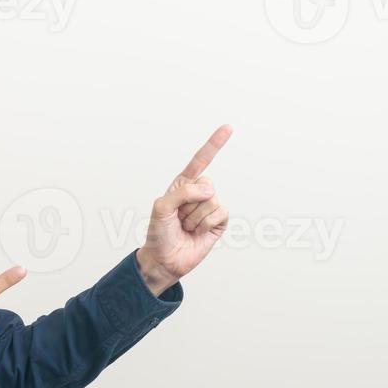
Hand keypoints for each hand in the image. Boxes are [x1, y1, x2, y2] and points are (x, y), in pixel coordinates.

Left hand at [136, 124, 233, 294]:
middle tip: (179, 218)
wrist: (165, 259)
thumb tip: (209, 190)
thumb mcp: (161, 207)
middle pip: (206, 184)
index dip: (214, 144)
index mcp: (183, 185)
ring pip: (211, 201)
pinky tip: (197, 232)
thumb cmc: (159, 232)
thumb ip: (182, 192)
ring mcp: (210, 208)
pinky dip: (206, 224)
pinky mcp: (219, 222)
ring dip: (195, 217)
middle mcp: (198, 194)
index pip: (200, 161)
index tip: (228, 128)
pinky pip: (220, 214)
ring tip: (186, 227)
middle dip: (189, 203)